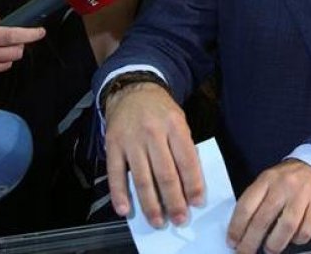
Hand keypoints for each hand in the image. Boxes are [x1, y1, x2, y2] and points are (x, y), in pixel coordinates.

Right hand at [104, 82, 203, 226]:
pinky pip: (116, 174)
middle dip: (174, 200)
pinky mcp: (113, 145)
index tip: (197, 203)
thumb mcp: (180, 121)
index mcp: (174, 126)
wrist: (132, 90)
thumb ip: (184, 148)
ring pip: (141, 178)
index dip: (193, 184)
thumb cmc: (161, 111)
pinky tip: (126, 210)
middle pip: (165, 173)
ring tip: (158, 221)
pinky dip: (119, 194)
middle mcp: (153, 133)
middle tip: (179, 219)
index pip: (187, 160)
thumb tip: (190, 182)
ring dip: (151, 204)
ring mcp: (131, 140)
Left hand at [226, 159, 310, 253]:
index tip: (233, 241)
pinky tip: (292, 239)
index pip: (246, 206)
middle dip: (251, 242)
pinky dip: (298, 239)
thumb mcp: (267, 181)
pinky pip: (306, 229)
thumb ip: (255, 201)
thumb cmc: (286, 179)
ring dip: (274, 244)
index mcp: (266, 179)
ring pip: (286, 226)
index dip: (237, 227)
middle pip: (263, 219)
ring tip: (269, 250)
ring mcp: (302, 194)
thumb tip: (241, 231)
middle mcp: (284, 185)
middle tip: (246, 252)